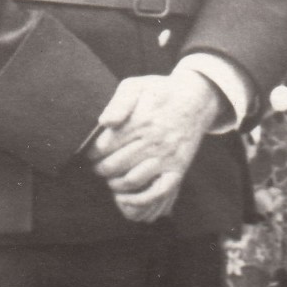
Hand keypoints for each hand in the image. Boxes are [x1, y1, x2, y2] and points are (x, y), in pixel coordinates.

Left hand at [87, 71, 220, 222]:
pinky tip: (124, 198)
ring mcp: (167, 156)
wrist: (196, 98)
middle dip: (99, 169)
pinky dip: (139, 200)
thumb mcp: (137, 85)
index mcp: (141, 120)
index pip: (106, 144)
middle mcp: (154, 140)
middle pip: (114, 164)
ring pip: (131, 180)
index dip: (92, 152)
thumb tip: (105, 122)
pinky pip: (158, 192)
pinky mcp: (178, 169)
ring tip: (109, 178)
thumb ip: (119, 101)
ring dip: (114, 183)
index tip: (90, 153)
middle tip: (97, 167)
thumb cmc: (160, 91)